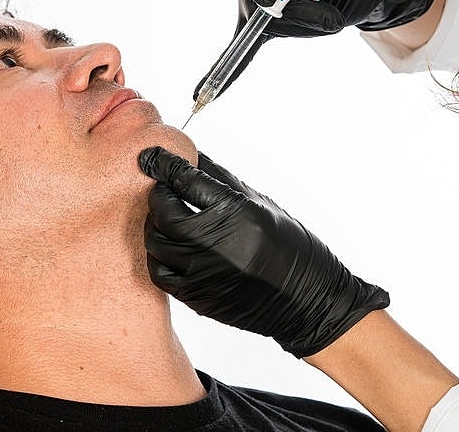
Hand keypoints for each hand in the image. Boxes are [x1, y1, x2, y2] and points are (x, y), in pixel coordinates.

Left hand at [138, 146, 389, 357]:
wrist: (306, 300)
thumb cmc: (291, 247)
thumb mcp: (262, 204)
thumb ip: (222, 181)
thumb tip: (192, 156)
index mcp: (237, 213)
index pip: (187, 180)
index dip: (165, 164)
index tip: (152, 156)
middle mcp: (216, 243)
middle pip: (164, 211)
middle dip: (158, 195)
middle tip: (163, 189)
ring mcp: (203, 273)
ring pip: (157, 241)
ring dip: (155, 224)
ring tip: (166, 217)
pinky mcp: (197, 297)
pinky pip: (160, 272)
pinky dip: (158, 255)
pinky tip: (170, 247)